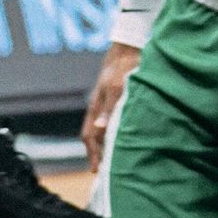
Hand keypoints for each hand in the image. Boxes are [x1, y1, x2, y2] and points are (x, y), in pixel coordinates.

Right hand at [81, 41, 139, 171]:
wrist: (128, 46)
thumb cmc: (122, 67)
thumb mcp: (116, 88)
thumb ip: (109, 109)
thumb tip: (101, 129)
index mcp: (96, 106)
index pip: (89, 135)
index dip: (92, 153)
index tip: (97, 171)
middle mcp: (99, 106)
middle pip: (94, 134)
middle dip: (98, 152)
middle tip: (105, 170)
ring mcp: (107, 102)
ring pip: (103, 128)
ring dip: (107, 143)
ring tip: (115, 158)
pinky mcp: (117, 97)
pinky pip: (112, 120)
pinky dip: (115, 132)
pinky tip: (124, 136)